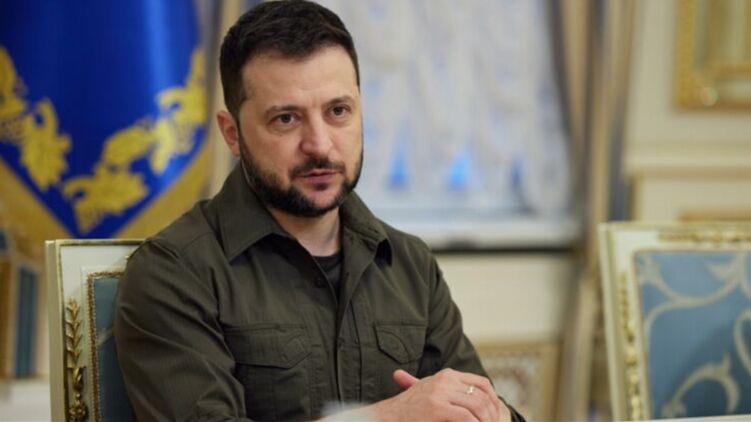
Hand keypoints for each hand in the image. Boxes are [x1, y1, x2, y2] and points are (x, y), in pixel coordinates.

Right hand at [368, 368, 511, 421]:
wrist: (388, 415)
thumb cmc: (409, 409)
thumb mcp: (430, 391)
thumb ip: (450, 390)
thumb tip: (476, 399)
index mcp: (447, 375)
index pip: (481, 383)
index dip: (493, 399)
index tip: (496, 414)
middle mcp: (445, 380)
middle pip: (481, 395)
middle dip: (492, 413)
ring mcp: (440, 393)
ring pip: (477, 406)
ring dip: (486, 421)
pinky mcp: (437, 407)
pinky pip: (466, 417)